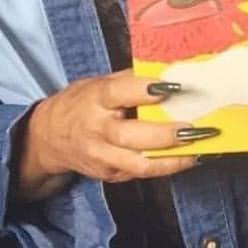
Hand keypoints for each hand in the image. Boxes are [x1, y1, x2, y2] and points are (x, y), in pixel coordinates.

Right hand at [14, 70, 213, 200]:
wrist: (49, 138)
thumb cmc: (79, 103)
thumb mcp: (96, 84)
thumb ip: (127, 80)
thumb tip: (164, 72)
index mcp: (95, 98)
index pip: (120, 92)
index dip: (145, 90)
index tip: (172, 87)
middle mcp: (98, 130)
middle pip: (133, 136)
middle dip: (166, 134)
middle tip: (195, 128)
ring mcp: (103, 156)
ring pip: (140, 164)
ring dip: (173, 158)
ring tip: (199, 149)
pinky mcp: (110, 175)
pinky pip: (141, 173)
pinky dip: (166, 167)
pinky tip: (186, 159)